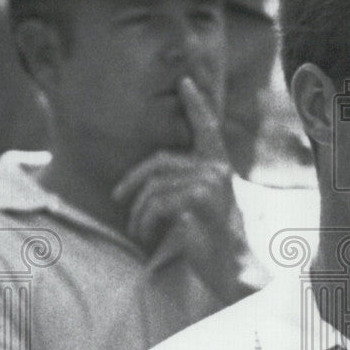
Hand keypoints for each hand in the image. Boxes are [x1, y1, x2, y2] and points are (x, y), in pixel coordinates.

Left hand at [113, 77, 251, 301]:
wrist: (231, 268)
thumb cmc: (212, 240)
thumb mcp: (197, 205)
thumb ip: (182, 184)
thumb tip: (147, 179)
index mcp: (219, 166)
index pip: (207, 129)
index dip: (196, 104)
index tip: (185, 81)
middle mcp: (217, 169)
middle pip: (160, 161)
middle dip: (132, 180)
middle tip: (118, 198)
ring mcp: (210, 182)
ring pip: (154, 186)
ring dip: (138, 211)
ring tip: (137, 229)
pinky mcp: (199, 199)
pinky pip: (157, 203)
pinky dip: (145, 221)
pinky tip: (146, 234)